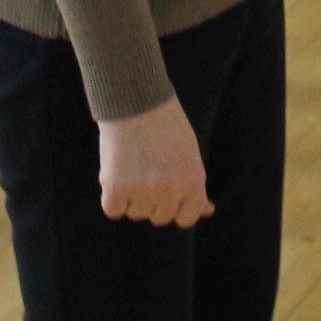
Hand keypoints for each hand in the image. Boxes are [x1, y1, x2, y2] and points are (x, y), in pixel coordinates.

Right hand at [98, 98, 213, 226]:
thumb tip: (207, 211)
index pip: (186, 219)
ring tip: (133, 164)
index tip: (168, 189)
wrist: (136, 100)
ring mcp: (143, 192)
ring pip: (135, 213)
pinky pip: (113, 209)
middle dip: (153, 200)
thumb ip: (195, 186)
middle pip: (159, 218)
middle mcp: (170, 191)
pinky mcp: (116, 189)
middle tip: (148, 169)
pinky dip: (112, 196)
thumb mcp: (190, 155)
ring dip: (131, 196)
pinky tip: (117, 171)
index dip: (176, 205)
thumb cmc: (166, 126)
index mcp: (193, 183)